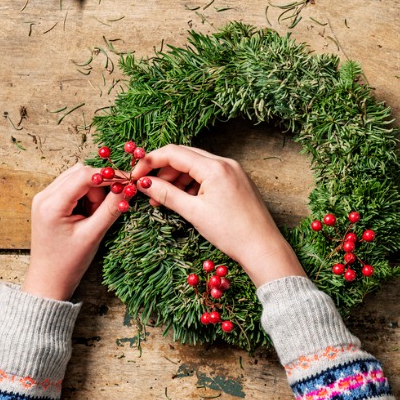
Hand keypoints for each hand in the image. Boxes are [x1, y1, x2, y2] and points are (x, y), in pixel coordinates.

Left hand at [22, 164, 122, 300]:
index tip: (128, 182)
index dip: (109, 176)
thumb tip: (129, 188)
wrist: (49, 279)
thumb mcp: (93, 234)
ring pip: (77, 178)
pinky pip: (72, 187)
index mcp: (52, 204)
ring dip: (93, 191)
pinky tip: (88, 213)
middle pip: (80, 173)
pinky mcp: (48, 203)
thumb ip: (112, 208)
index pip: (84, 175)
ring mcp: (44, 198)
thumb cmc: (68, 262)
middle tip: (107, 207)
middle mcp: (44, 196)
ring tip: (95, 215)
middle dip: (100, 186)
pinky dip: (86, 196)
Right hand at [131, 145, 305, 285]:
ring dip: (176, 179)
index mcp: (215, 167)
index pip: (174, 152)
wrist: (263, 247)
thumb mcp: (194, 213)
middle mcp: (226, 163)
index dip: (150, 162)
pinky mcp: (237, 181)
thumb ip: (166, 194)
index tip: (136, 177)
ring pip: (196, 166)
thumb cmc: (231, 232)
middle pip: (185, 156)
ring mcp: (233, 171)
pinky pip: (208, 175)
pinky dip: (192, 184)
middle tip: (147, 189)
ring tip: (163, 200)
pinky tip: (182, 200)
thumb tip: (143, 184)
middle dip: (163, 171)